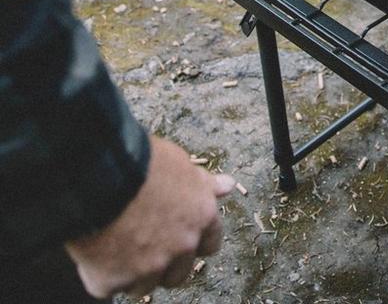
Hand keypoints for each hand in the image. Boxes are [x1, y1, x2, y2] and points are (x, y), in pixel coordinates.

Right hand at [66, 137, 234, 297]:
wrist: (99, 178)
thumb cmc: (141, 163)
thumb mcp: (181, 164)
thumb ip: (204, 184)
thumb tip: (228, 186)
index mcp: (202, 217)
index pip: (210, 244)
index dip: (194, 241)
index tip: (181, 236)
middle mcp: (181, 246)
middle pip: (179, 273)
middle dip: (165, 263)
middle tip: (144, 243)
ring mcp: (148, 268)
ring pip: (144, 285)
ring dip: (133, 272)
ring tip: (117, 243)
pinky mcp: (113, 282)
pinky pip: (109, 287)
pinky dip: (102, 274)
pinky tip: (96, 250)